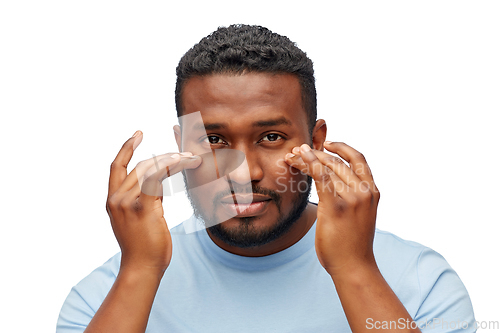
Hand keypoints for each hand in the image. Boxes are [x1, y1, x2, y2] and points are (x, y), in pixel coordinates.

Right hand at [106, 131, 201, 275]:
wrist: (142, 268)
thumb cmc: (145, 247)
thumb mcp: (140, 219)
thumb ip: (145, 199)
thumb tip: (157, 184)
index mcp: (113, 200)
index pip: (116, 167)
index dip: (126, 148)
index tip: (138, 134)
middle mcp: (116, 199)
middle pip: (140, 166)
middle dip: (165, 156)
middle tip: (186, 153)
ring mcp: (126, 203)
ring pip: (150, 169)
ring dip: (173, 160)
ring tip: (191, 159)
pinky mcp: (142, 208)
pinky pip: (157, 179)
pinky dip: (172, 167)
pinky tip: (185, 164)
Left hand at [284, 141, 379, 275]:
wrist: (353, 266)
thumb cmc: (352, 242)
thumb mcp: (359, 214)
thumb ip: (350, 195)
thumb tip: (332, 181)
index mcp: (372, 191)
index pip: (358, 159)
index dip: (342, 147)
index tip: (326, 143)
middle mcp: (365, 192)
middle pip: (337, 162)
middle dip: (315, 153)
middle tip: (298, 150)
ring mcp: (352, 199)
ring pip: (326, 168)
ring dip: (306, 159)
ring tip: (292, 156)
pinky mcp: (337, 207)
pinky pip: (321, 178)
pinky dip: (309, 164)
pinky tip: (299, 159)